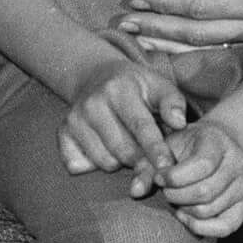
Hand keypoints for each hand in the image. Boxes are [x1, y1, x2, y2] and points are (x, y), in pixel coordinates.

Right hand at [58, 57, 188, 193]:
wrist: (96, 76)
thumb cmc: (136, 87)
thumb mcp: (159, 85)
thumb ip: (173, 103)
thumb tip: (179, 123)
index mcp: (119, 89)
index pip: (140, 126)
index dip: (155, 149)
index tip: (167, 167)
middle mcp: (92, 103)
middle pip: (123, 150)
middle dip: (142, 161)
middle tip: (152, 160)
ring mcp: (74, 118)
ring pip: (104, 161)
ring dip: (121, 163)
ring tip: (128, 147)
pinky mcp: (62, 132)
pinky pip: (78, 165)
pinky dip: (93, 166)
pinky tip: (104, 150)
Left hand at [115, 0, 242, 51]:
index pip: (200, 7)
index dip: (165, 3)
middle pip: (198, 34)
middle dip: (158, 29)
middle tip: (126, 23)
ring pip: (207, 47)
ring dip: (168, 44)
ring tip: (137, 39)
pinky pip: (218, 49)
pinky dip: (188, 48)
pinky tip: (166, 46)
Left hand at [155, 117, 242, 238]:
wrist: (214, 148)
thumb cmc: (184, 147)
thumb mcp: (164, 147)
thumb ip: (147, 166)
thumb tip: (135, 191)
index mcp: (218, 140)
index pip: (202, 165)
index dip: (174, 177)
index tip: (159, 177)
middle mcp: (239, 162)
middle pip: (205, 191)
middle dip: (176, 195)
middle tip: (165, 191)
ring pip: (210, 210)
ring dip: (184, 210)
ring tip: (175, 199)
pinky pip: (225, 227)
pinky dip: (200, 227)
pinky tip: (184, 217)